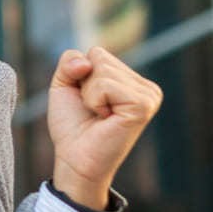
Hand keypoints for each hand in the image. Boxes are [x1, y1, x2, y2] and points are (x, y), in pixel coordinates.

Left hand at [47, 46, 162, 208]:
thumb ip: (69, 61)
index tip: (86, 102)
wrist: (75, 158)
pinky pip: (105, 84)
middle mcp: (145, 86)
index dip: (79, 75)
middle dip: (84, 84)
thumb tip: (86, 62)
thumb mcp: (64, 86)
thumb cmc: (71, 126)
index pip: (96, 53)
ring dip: (88, 94)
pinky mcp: (143, 104)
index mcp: (131, 80)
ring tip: (99, 115)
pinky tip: (105, 118)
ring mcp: (148, 95)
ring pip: (101, 69)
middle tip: (92, 110)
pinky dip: (94, 100)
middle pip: (99, 57)